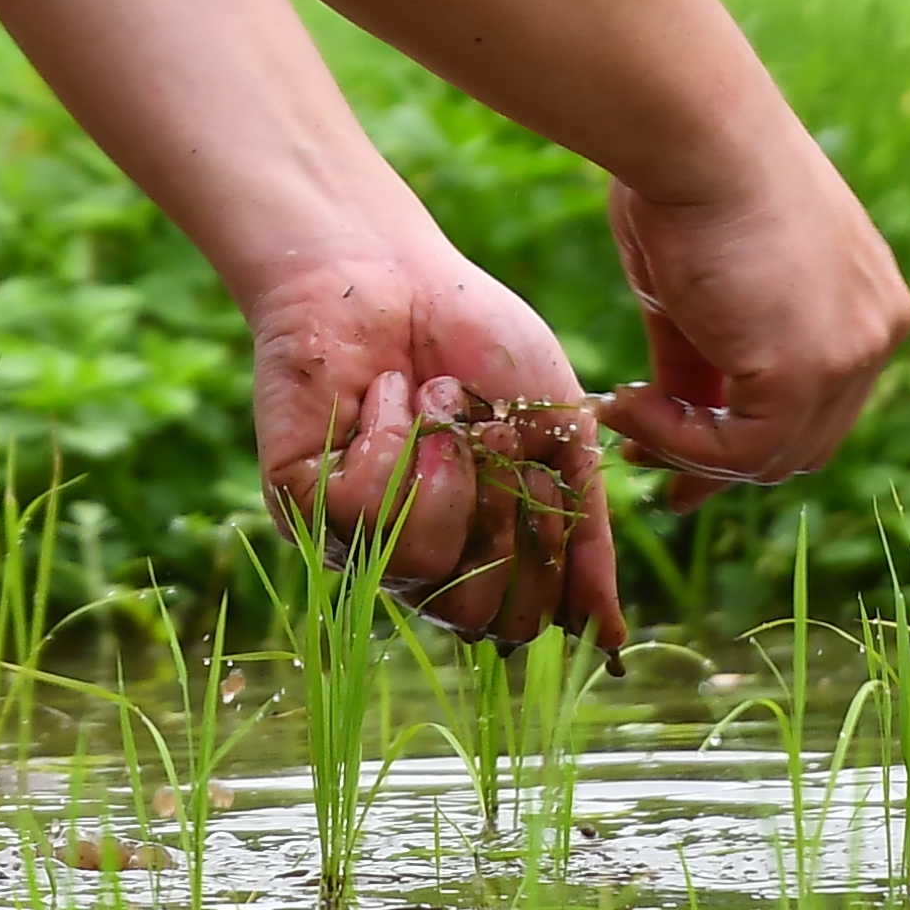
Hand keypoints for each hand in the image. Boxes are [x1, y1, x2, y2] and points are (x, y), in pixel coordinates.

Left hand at [238, 233, 624, 649]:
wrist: (393, 270)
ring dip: (447, 464)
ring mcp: (355, 539)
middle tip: (495, 427)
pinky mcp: (301, 503)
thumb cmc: (479, 344)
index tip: (539, 465)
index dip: (543, 552)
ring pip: (418, 565)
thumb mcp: (559, 435)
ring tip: (437, 399)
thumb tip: (609, 638)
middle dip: (500, 508)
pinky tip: (382, 395)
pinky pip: (361, 514)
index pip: (519, 620)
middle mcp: (415, 562)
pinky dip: (390, 438)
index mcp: (477, 553)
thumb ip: (585, 533)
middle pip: (471, 611)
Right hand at [602, 131, 909, 503]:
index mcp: (865, 297)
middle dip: (721, 460)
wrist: (692, 131)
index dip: (745, 430)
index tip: (670, 437)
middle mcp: (877, 328)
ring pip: (772, 457)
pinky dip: (679, 446)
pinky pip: (740, 452)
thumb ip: (702, 358)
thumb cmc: (685, 176)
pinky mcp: (808, 372)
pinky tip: (628, 408)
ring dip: (687, 451)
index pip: (820, 401)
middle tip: (646, 460)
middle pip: (807, 440)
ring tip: (625, 415)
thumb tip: (667, 424)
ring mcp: (852, 353)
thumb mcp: (701, 286)